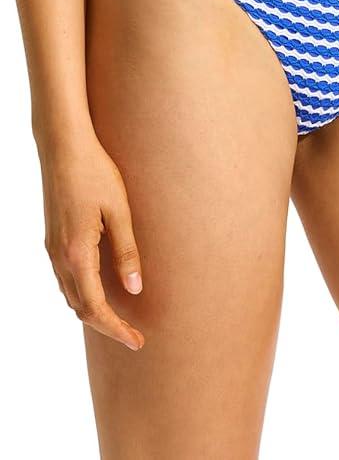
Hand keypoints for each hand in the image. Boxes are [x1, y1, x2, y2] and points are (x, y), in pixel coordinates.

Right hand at [38, 126, 144, 349]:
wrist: (62, 146)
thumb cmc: (95, 172)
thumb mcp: (119, 210)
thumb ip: (127, 251)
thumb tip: (135, 289)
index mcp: (77, 253)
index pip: (95, 307)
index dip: (116, 328)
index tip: (136, 341)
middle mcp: (59, 257)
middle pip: (80, 308)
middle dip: (106, 326)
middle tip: (134, 337)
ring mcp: (52, 248)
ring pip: (70, 295)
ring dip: (93, 312)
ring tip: (120, 318)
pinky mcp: (53, 239)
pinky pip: (65, 279)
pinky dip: (82, 294)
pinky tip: (100, 290)